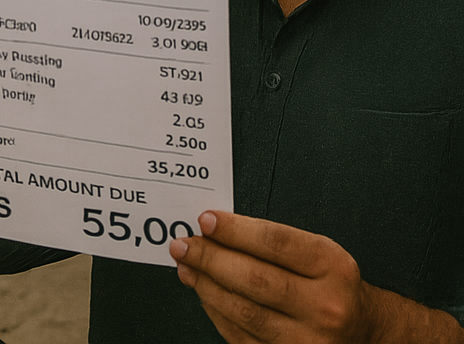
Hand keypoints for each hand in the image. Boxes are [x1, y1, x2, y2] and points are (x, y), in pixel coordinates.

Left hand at [170, 210, 463, 342]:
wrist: (368, 334)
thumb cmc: (334, 284)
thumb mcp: (321, 253)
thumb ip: (275, 242)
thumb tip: (216, 229)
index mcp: (333, 267)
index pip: (276, 243)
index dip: (236, 231)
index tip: (205, 220)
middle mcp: (325, 307)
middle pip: (256, 281)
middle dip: (212, 259)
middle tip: (183, 244)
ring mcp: (309, 342)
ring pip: (246, 313)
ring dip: (208, 288)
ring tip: (187, 267)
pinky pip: (243, 339)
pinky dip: (218, 314)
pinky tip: (204, 295)